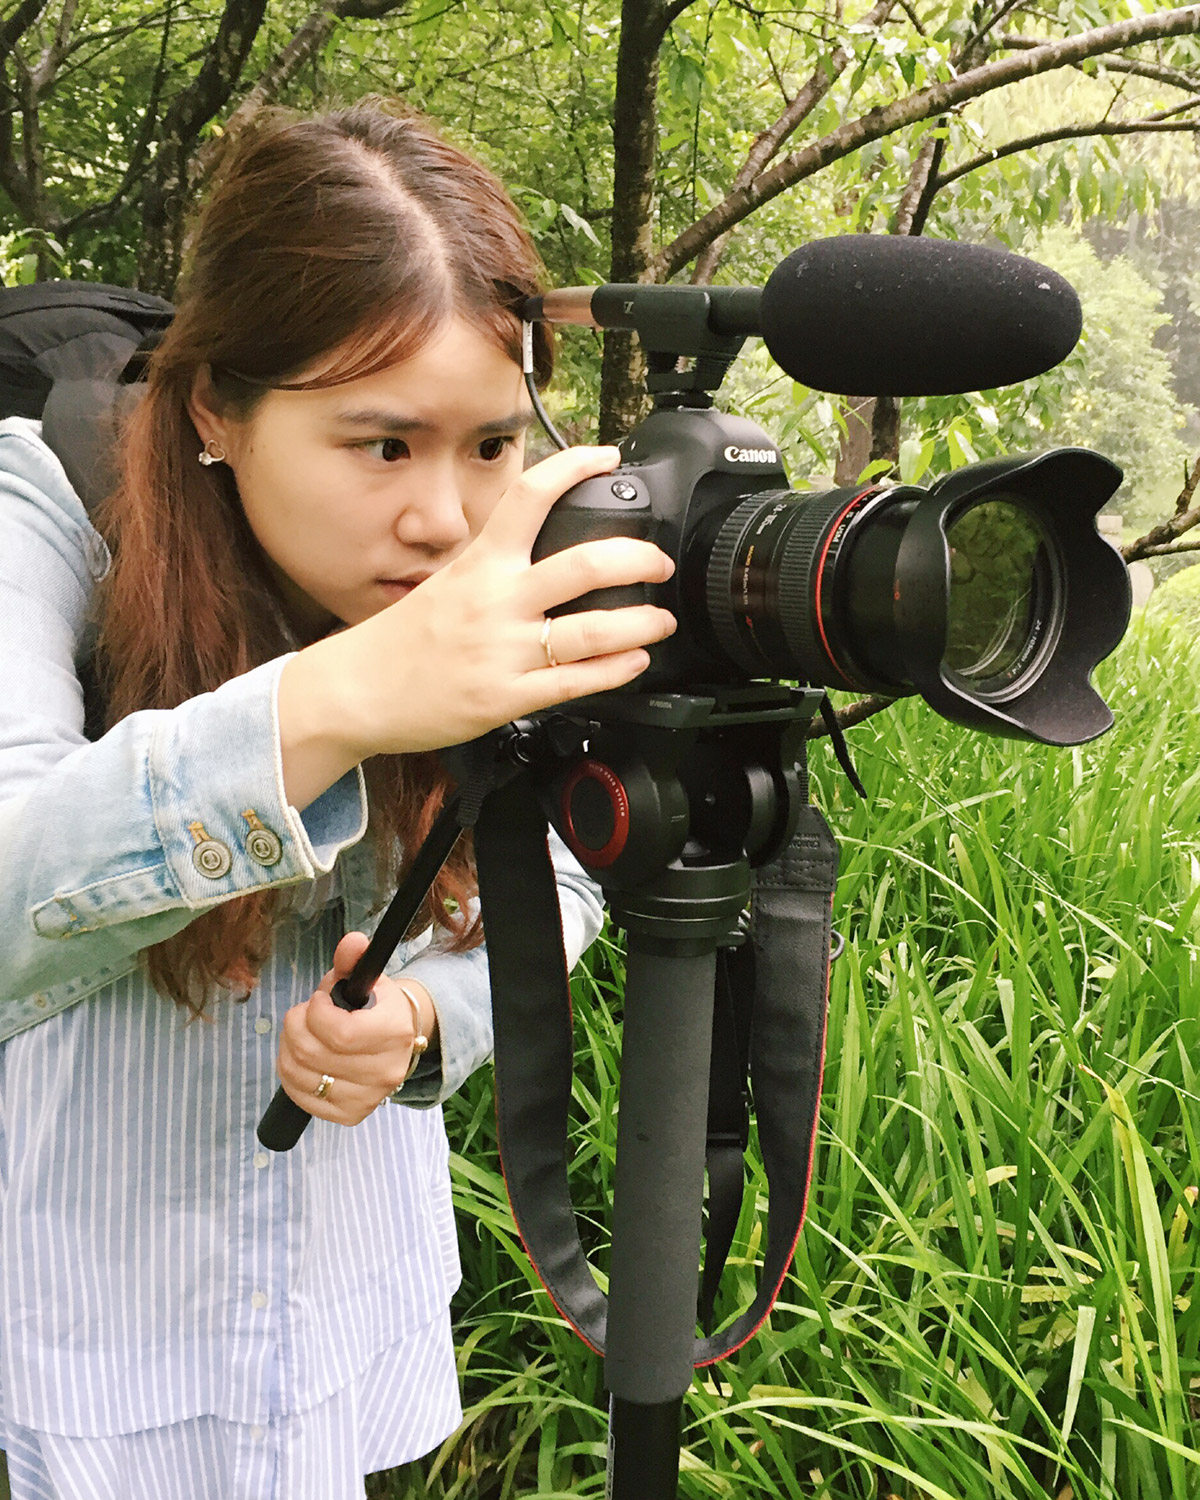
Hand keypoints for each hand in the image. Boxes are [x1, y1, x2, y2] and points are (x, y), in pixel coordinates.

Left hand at [276, 932, 435, 1125]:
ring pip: (300, 1075)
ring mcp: (368, 1098)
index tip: (319, 1000)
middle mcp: (385, 1071)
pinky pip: (300, 1098)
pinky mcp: (350, 1116)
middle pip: (311, 1053)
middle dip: (295, 1025)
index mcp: (394, 1032)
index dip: (316, 1013)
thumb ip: (353, 959)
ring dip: (288, 1048)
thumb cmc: (373, 1006)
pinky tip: (302, 1058)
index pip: (340, 1033)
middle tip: (303, 1015)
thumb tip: (352, 941)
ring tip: (301, 1034)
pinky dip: (290, 1075)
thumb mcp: (366, 978)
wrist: (396, 1041)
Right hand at [283, 445, 676, 776]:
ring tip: (660, 620)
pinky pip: (574, 682)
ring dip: (641, 623)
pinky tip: (635, 661)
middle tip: (658, 563)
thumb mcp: (448, 581)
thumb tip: (546, 544)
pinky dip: (616, 670)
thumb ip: (498, 565)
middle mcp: (495, 601)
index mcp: (480, 563)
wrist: (357, 690)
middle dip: (638, 561)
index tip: (607, 458)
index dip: (575, 467)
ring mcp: (503, 651)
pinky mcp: (506, 697)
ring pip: (592, 630)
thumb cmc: (403, 639)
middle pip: (584, 565)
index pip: (530, 497)